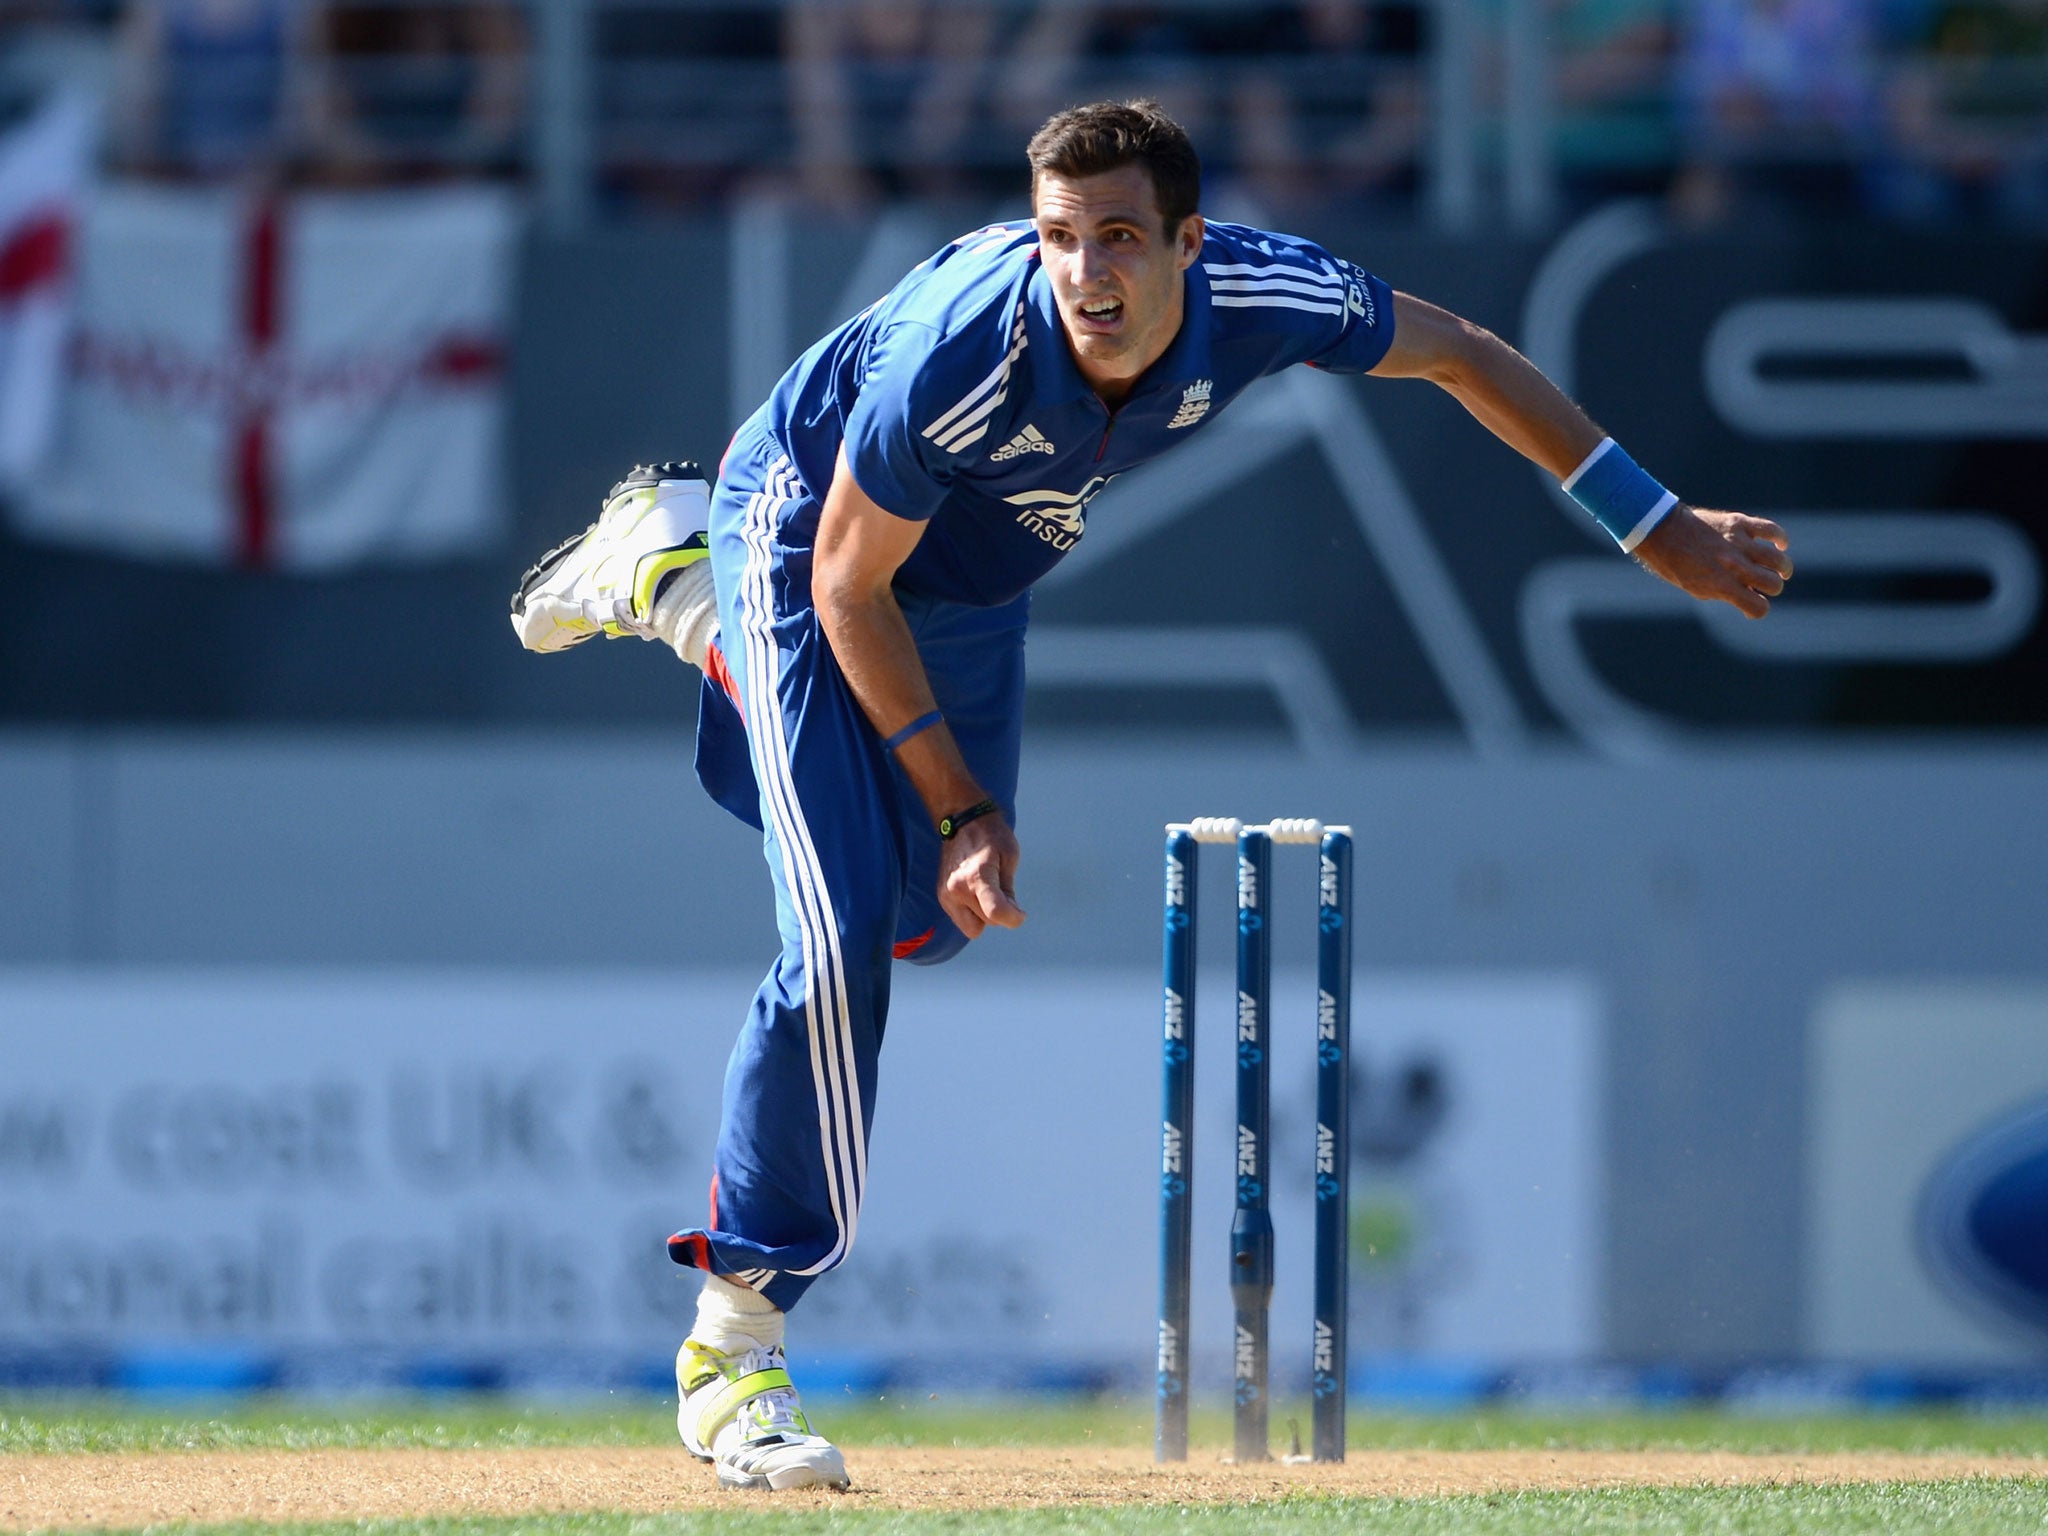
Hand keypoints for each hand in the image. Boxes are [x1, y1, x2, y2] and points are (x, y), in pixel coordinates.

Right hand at [938, 814, 1026, 939]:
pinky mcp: (942, 897)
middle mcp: (957, 889)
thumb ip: (1009, 890)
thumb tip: (1011, 915)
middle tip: (1004, 893)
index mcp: (977, 876)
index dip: (1014, 919)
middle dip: (1000, 914)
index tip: (1021, 913)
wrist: (962, 821)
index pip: (996, 912)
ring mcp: (946, 895)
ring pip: (973, 927)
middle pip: (987, 921)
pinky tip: (976, 893)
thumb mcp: (1009, 857)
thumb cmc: (991, 836)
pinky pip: (962, 920)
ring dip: (985, 917)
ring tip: (988, 894)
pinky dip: (973, 913)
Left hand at [1633, 505, 1792, 617]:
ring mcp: (1738, 543)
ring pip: (1778, 560)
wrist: (1662, 532)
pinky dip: (1781, 539)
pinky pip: (1772, 531)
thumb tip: (1752, 603)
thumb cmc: (1677, 565)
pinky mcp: (1740, 523)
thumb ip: (1726, 594)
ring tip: (1779, 569)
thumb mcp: (1698, 587)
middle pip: (1773, 584)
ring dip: (1781, 568)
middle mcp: (1733, 565)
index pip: (1758, 607)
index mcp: (1721, 585)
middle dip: (1771, 588)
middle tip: (1764, 584)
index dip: (1759, 608)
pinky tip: (1780, 545)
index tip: (1753, 603)